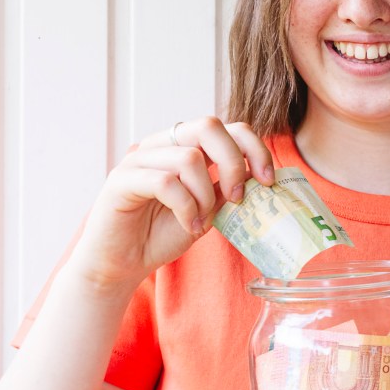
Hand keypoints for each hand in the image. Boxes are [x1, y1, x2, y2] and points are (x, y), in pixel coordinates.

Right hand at [70, 117, 274, 291]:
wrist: (123, 263)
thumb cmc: (163, 233)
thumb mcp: (209, 209)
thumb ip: (228, 188)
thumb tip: (260, 176)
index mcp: (186, 146)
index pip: (228, 127)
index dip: (255, 149)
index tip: (268, 181)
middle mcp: (162, 145)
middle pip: (208, 127)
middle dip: (233, 163)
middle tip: (238, 198)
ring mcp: (139, 159)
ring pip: (189, 158)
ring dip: (205, 195)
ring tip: (201, 220)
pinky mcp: (121, 180)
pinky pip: (165, 182)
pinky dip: (186, 208)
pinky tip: (188, 226)